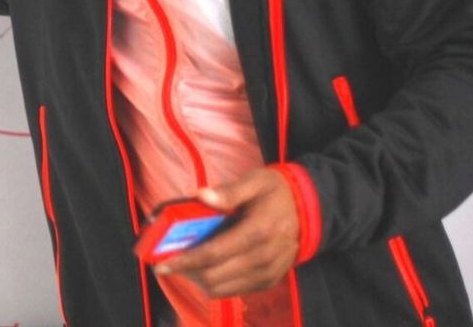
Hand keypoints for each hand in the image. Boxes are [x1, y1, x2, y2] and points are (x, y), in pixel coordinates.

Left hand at [156, 168, 298, 297]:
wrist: (309, 209)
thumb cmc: (276, 192)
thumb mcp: (255, 181)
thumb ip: (229, 191)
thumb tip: (202, 196)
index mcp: (258, 231)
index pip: (214, 253)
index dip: (186, 260)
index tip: (163, 262)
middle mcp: (263, 258)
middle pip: (214, 276)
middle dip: (187, 271)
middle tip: (169, 260)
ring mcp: (267, 273)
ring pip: (222, 289)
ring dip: (198, 279)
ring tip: (185, 264)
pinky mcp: (268, 281)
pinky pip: (235, 291)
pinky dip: (215, 284)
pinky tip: (205, 268)